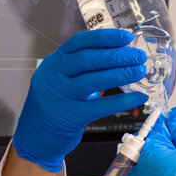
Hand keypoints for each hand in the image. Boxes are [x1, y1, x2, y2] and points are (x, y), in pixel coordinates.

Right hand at [13, 29, 148, 170]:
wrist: (35, 137)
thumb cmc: (56, 105)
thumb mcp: (63, 80)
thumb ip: (84, 70)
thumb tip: (121, 58)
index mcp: (54, 62)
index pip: (80, 42)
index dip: (105, 38)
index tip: (126, 37)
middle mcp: (54, 75)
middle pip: (88, 59)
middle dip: (117, 56)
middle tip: (139, 56)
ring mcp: (60, 96)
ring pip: (93, 80)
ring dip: (120, 74)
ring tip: (140, 71)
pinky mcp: (69, 116)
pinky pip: (100, 106)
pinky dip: (122, 101)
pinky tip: (138, 97)